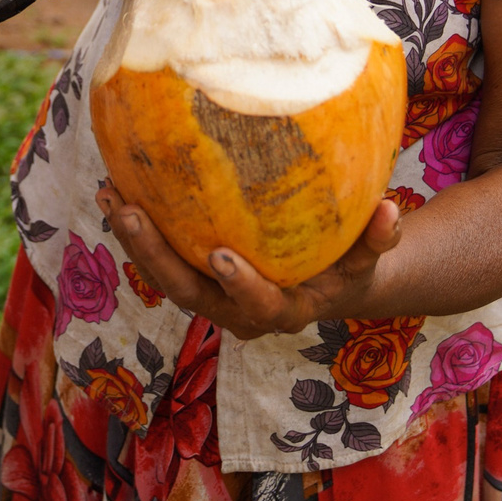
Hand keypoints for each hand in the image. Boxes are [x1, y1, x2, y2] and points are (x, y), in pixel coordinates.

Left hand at [96, 184, 403, 340]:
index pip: (259, 307)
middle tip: (133, 215)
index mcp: (284, 310)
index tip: (220, 255)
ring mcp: (211, 296)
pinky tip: (115, 188)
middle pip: (191, 295)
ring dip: (134, 241)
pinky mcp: (193, 277)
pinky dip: (137, 228)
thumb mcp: (370, 256)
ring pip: (165, 277)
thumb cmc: (350, 263)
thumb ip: (379, 237)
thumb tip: (389, 208)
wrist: (326, 282)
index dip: (240, 286)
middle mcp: (238, 312)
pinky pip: (160, 255)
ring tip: (111, 195)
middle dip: (158, 258)